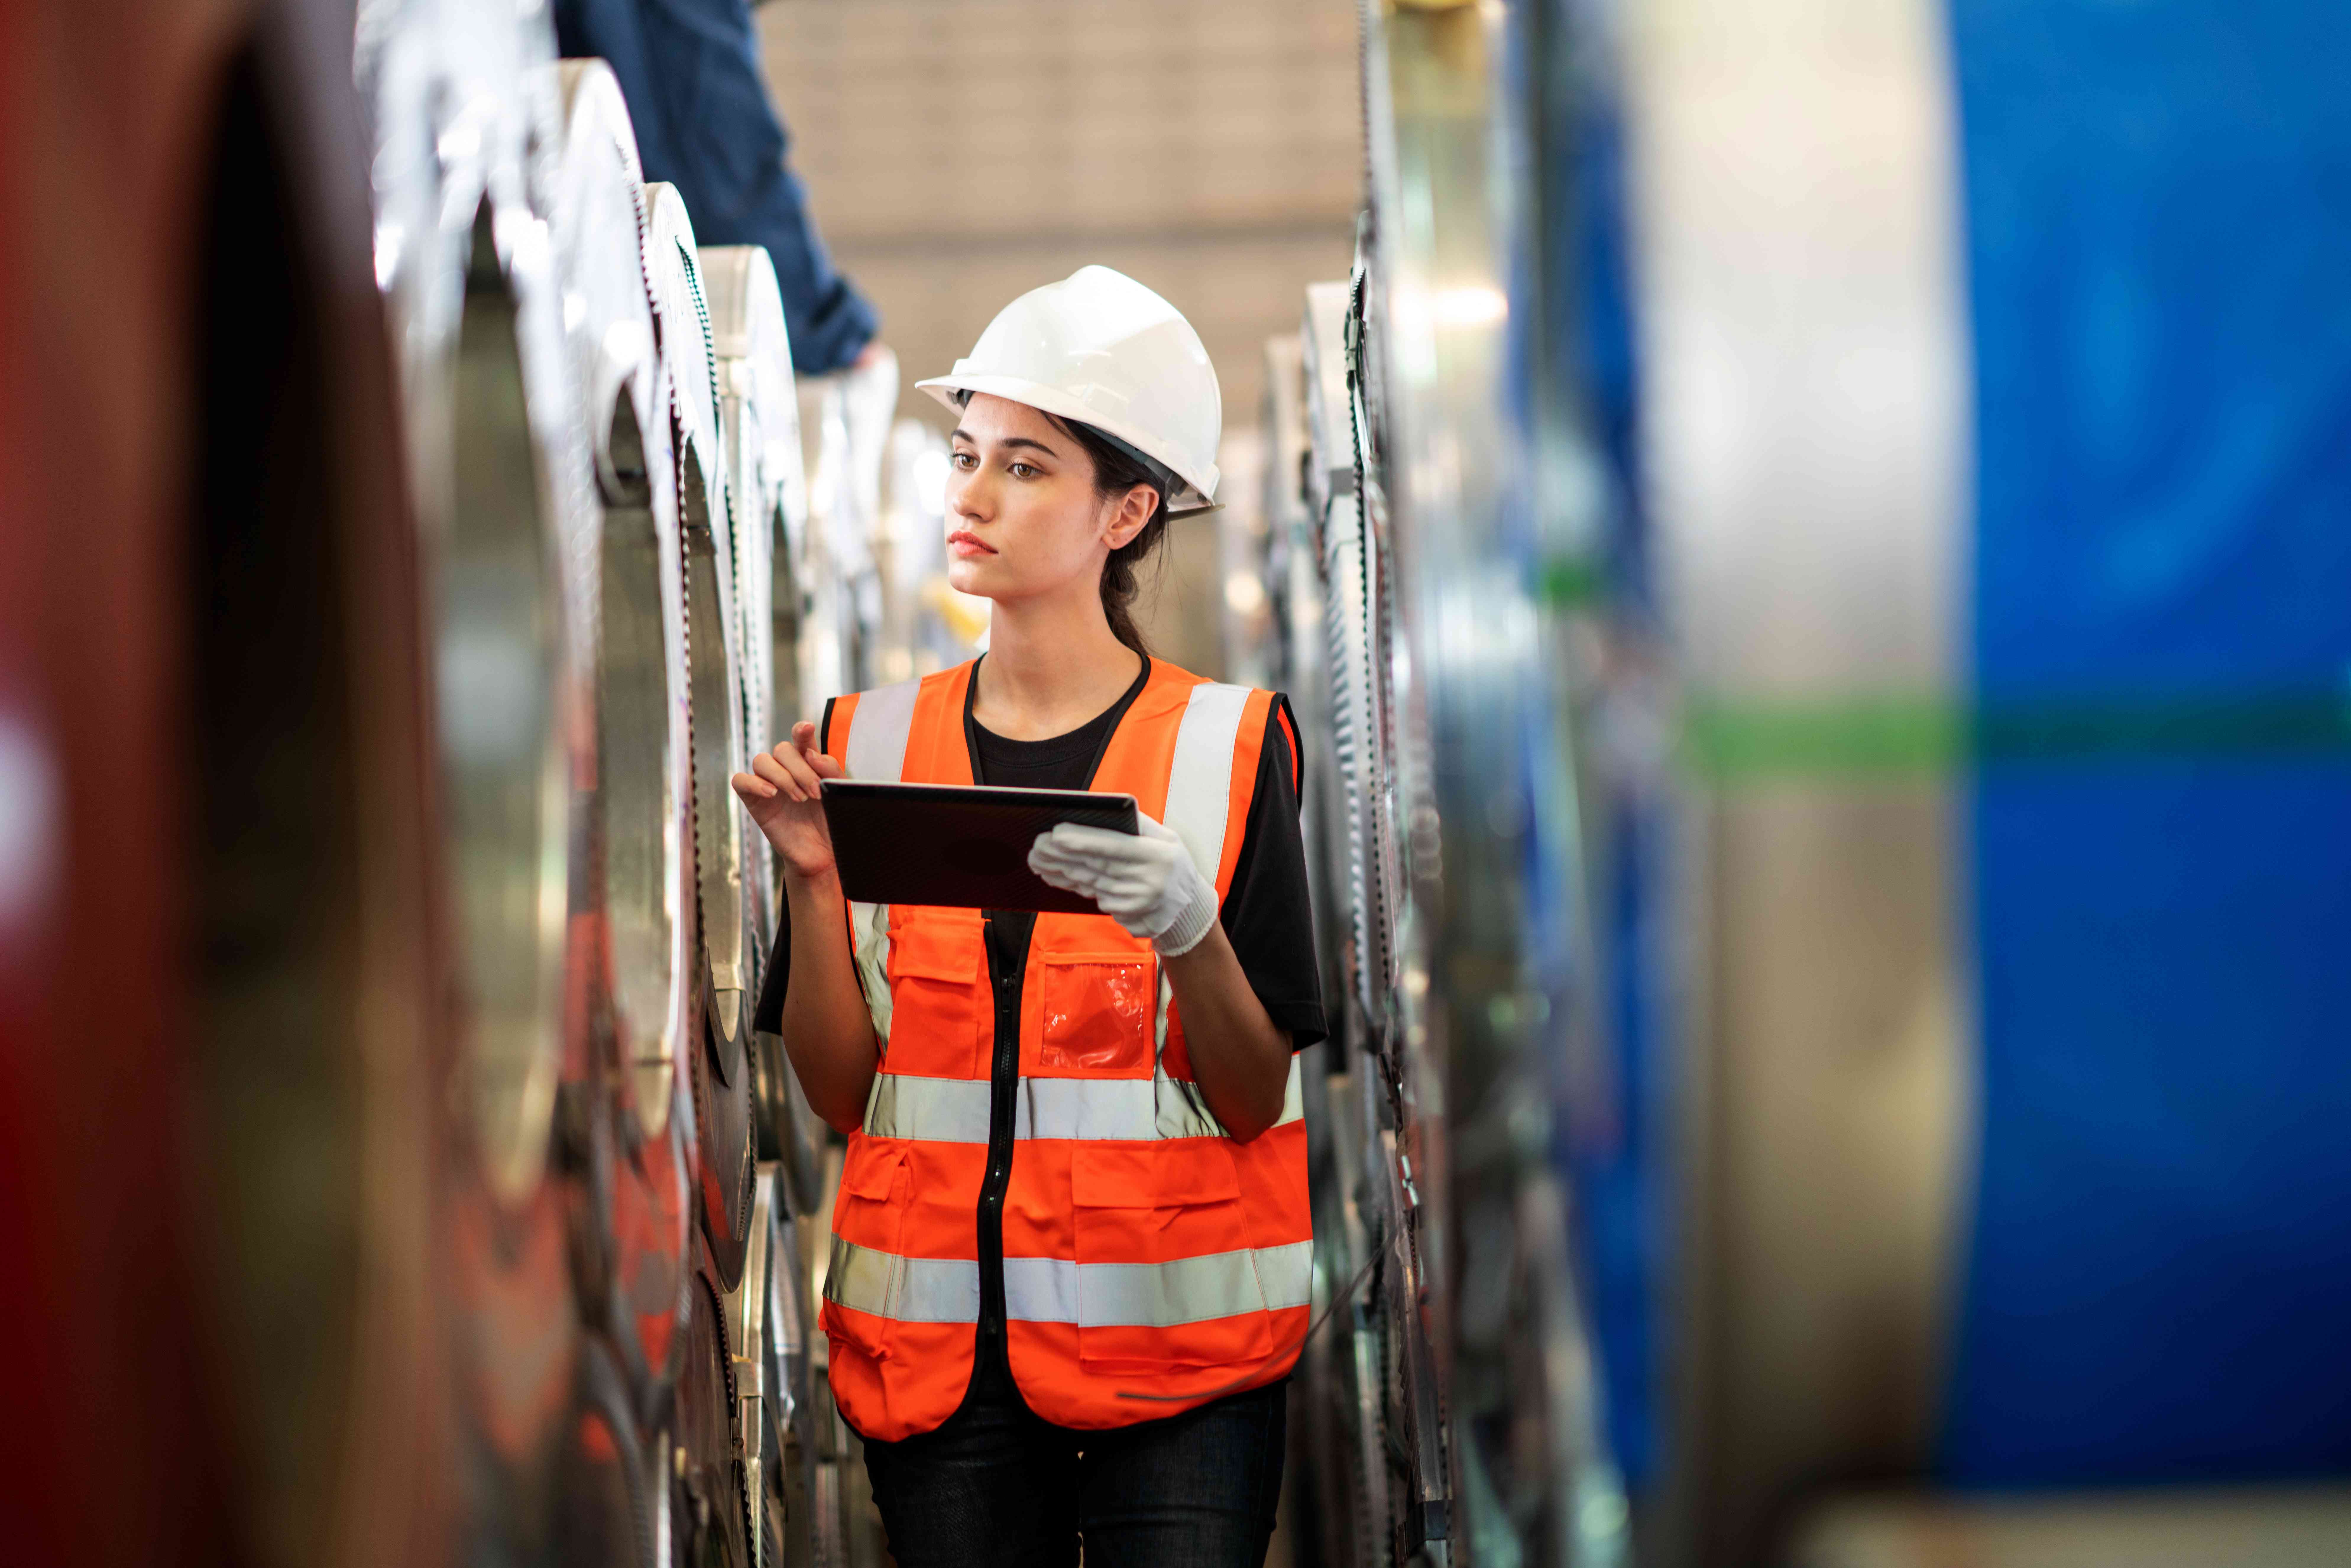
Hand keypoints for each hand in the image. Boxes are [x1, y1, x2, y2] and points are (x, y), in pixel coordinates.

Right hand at [732, 721, 844, 879]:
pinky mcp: (754, 801)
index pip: (801, 739)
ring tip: (799, 798)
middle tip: (815, 793)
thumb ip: (831, 771)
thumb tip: (812, 753)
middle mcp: (787, 770)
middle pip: (782, 749)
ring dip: (782, 776)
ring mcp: (769, 784)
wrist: (824, 855)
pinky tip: (771, 794)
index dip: (800, 730)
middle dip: (800, 769)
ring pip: (761, 760)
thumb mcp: (839, 794)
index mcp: (809, 764)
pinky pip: (740, 780)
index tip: (806, 729)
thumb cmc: (832, 823)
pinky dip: (753, 782)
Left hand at [1028, 813, 1217, 956]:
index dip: (1084, 840)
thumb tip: (1103, 811)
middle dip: (1062, 855)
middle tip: (1036, 845)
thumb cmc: (1172, 863)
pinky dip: (1073, 886)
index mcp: (1159, 855)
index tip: (1056, 833)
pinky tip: (1054, 876)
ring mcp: (1137, 903)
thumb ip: (1138, 825)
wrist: (1188, 907)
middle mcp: (1148, 882)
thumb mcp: (1167, 838)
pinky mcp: (1126, 916)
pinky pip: (1094, 898)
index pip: (1114, 847)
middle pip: (1096, 866)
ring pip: (1090, 883)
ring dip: (1060, 871)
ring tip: (1037, 859)